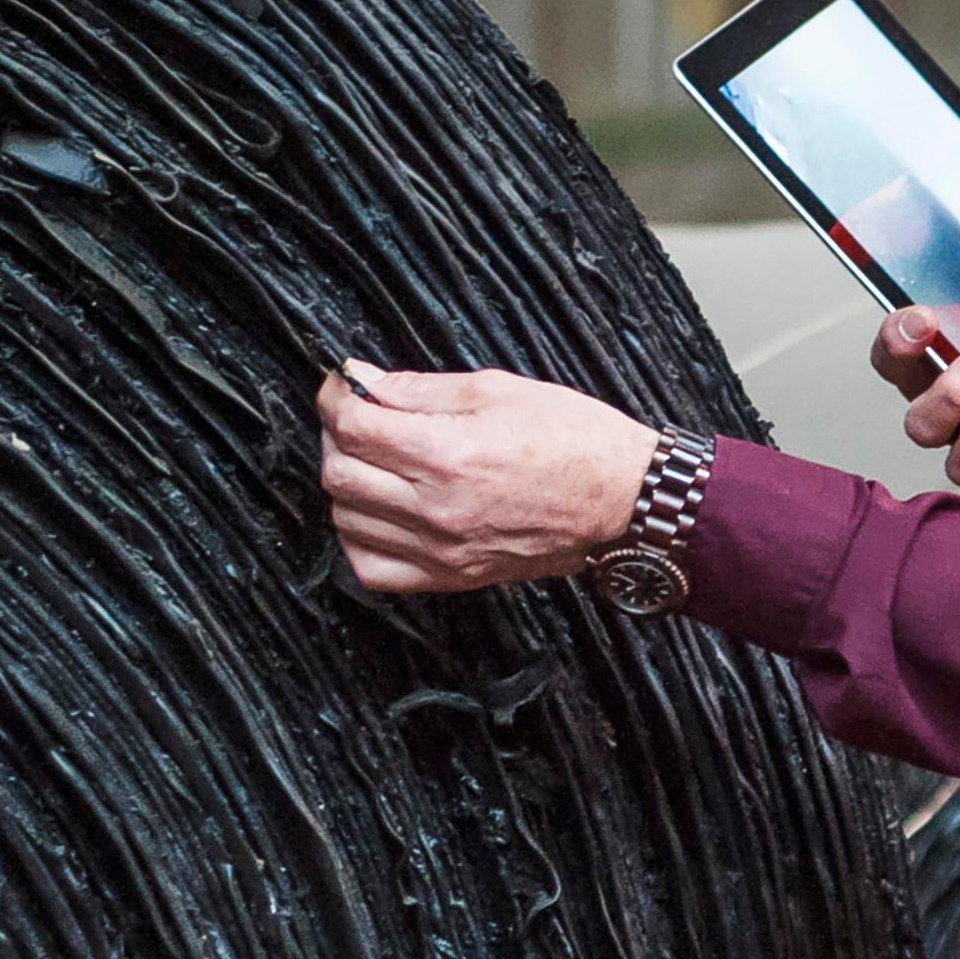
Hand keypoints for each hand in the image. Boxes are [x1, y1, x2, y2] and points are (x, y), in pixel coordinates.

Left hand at [318, 363, 662, 594]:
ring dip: (349, 485)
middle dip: (339, 437)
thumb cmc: (573, 439)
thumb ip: (420, 388)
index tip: (345, 385)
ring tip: (377, 462)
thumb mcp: (496, 389)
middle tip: (362, 418)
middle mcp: (437, 508)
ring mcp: (441, 549)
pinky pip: (371, 568)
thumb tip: (365, 381)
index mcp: (448, 453)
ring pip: (347, 519)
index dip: (337, 397)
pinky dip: (360, 538)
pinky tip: (380, 513)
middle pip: (340, 474)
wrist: (622, 501)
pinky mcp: (451, 577)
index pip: (353, 426)